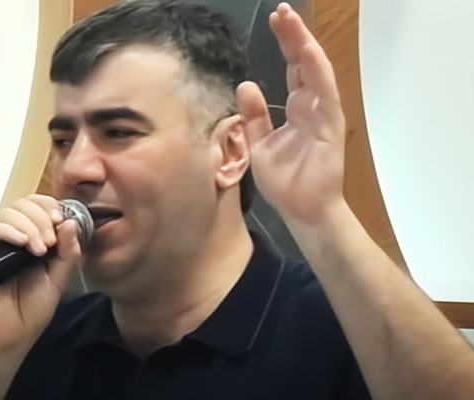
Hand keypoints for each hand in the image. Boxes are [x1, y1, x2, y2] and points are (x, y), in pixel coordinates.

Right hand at [0, 194, 81, 356]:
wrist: (12, 336)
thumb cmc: (34, 309)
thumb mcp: (59, 278)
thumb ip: (68, 252)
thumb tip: (70, 222)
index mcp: (37, 238)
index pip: (40, 205)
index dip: (50, 206)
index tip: (61, 220)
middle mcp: (17, 236)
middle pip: (24, 204)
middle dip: (42, 217)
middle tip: (51, 241)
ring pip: (8, 213)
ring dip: (29, 225)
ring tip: (39, 249)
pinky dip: (9, 231)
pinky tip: (23, 245)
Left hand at [237, 3, 345, 224]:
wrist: (302, 211)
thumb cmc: (285, 181)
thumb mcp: (259, 144)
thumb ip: (254, 116)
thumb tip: (245, 85)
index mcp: (296, 110)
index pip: (291, 69)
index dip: (284, 45)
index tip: (274, 21)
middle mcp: (312, 107)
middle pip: (303, 64)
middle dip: (293, 36)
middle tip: (282, 11)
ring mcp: (323, 115)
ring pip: (315, 72)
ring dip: (304, 45)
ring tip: (291, 20)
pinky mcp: (330, 127)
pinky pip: (325, 95)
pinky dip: (317, 72)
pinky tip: (308, 52)